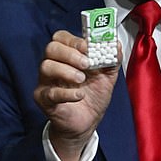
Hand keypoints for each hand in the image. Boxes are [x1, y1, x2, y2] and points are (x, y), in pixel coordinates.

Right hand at [34, 30, 120, 160]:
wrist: (87, 122)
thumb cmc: (93, 96)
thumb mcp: (108, 76)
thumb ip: (113, 59)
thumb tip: (116, 44)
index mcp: (68, 55)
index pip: (62, 37)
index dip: (74, 40)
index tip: (87, 47)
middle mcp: (54, 64)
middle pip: (51, 48)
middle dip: (70, 54)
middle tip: (86, 64)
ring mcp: (46, 81)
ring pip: (46, 66)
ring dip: (66, 71)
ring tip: (81, 80)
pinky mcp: (44, 99)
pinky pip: (49, 92)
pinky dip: (66, 93)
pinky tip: (80, 96)